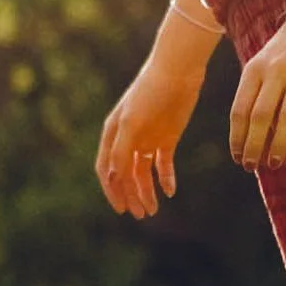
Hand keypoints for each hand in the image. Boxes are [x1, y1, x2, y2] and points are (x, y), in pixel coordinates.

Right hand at [96, 56, 204, 217]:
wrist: (178, 71)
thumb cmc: (149, 92)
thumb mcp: (131, 122)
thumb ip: (121, 149)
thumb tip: (113, 177)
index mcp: (113, 134)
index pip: (107, 169)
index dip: (112, 191)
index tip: (121, 209)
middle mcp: (128, 139)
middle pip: (125, 175)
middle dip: (131, 196)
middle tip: (142, 215)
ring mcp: (147, 139)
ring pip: (143, 173)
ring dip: (146, 191)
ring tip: (154, 209)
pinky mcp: (167, 138)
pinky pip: (163, 164)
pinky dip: (165, 178)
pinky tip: (170, 191)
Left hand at [230, 15, 285, 169]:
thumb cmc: (282, 52)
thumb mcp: (259, 66)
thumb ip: (252, 95)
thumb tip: (246, 136)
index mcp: (254, 71)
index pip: (240, 110)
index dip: (237, 137)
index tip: (237, 157)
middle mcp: (275, 73)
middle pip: (260, 116)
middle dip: (254, 145)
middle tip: (252, 167)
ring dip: (279, 143)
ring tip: (274, 162)